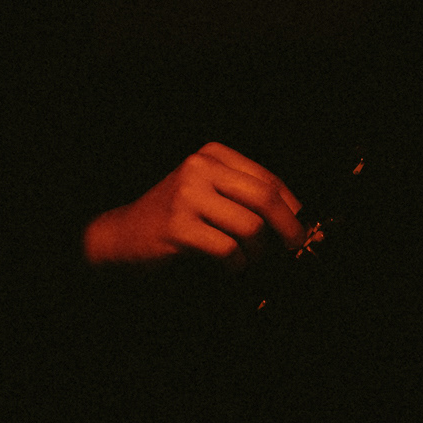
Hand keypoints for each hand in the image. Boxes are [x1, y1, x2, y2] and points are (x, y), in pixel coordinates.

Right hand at [82, 142, 303, 270]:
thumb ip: (244, 196)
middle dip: (288, 227)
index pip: (267, 178)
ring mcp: (186, 195)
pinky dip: (235, 265)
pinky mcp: (177, 226)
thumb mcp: (208, 192)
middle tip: (294, 248)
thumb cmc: (174, 218)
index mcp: (211, 155)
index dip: (291, 207)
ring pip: (250, 227)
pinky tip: (228, 268)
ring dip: (256, 252)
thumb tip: (296, 216)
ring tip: (247, 261)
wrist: (121, 236)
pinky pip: (227, 249)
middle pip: (264, 198)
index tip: (301, 227)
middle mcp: (199, 168)